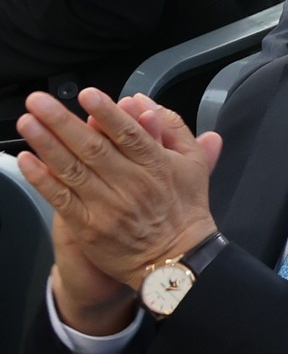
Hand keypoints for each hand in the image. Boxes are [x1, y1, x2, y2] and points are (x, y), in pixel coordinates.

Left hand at [16, 90, 223, 319]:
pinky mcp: (89, 226)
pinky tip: (27, 160)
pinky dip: (43, 179)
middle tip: (39, 102)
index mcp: (157, 165)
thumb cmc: (185, 208)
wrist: (176, 258)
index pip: (129, 134)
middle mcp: (131, 184)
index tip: (86, 94)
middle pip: (93, 148)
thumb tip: (145, 102)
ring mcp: (108, 206)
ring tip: (27, 123)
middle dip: (62, 122)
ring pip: (73, 170)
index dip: (107, 113)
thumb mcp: (194, 163)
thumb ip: (173, 128)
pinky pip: (61, 199)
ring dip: (47, 145)